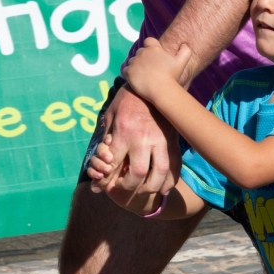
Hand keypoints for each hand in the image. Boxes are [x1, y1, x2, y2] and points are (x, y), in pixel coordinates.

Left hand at [88, 84, 180, 199]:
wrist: (154, 83)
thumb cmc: (128, 99)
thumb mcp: (111, 115)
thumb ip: (106, 140)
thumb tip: (99, 164)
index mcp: (125, 132)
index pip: (114, 164)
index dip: (107, 179)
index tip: (105, 185)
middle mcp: (144, 138)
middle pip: (138, 173)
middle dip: (129, 186)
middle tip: (122, 187)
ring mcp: (161, 140)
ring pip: (160, 172)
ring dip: (150, 187)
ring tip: (142, 190)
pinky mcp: (173, 141)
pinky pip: (174, 166)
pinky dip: (169, 181)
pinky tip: (162, 189)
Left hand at [123, 37, 191, 102]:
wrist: (162, 90)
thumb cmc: (172, 76)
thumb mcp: (181, 62)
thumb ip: (185, 51)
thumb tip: (184, 45)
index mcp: (154, 48)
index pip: (149, 41)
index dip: (150, 47)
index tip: (154, 56)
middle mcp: (143, 52)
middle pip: (140, 52)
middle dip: (143, 58)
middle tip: (149, 69)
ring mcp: (134, 62)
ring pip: (132, 61)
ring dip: (136, 66)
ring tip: (143, 76)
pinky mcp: (128, 71)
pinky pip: (125, 70)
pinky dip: (129, 74)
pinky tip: (135, 79)